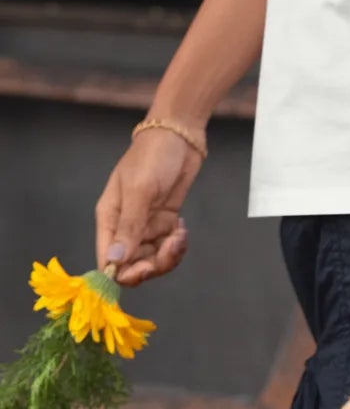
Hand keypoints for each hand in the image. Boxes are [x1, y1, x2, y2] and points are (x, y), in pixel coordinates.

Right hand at [95, 128, 204, 284]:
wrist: (180, 136)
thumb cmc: (153, 157)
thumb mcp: (140, 190)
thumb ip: (129, 225)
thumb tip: (115, 261)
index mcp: (109, 218)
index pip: (107, 259)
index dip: (123, 272)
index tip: (144, 269)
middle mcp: (125, 226)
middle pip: (132, 265)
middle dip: (152, 264)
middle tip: (170, 247)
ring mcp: (146, 225)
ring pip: (152, 259)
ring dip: (168, 254)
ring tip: (179, 235)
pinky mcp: (164, 222)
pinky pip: (167, 247)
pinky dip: (177, 245)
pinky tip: (182, 229)